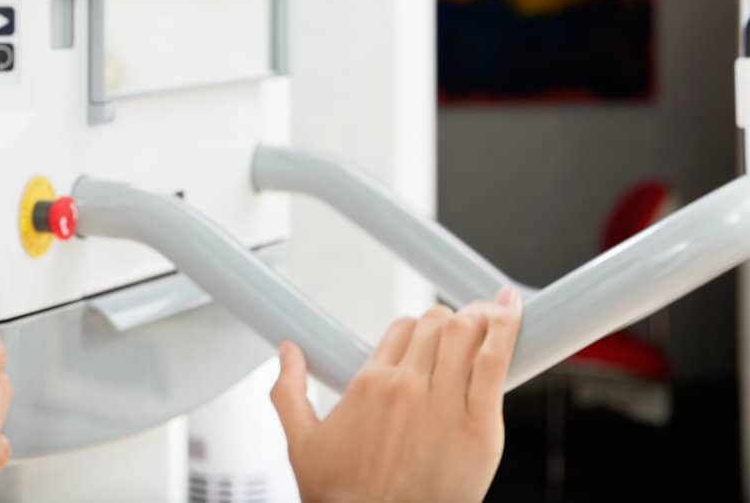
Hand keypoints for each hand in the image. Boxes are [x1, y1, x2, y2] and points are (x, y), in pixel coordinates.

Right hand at [270, 286, 523, 502]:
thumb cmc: (343, 498)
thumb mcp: (302, 445)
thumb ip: (288, 392)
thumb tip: (286, 353)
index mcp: (368, 386)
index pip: (402, 328)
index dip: (418, 327)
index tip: (428, 335)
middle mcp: (405, 388)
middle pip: (437, 325)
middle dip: (452, 320)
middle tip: (464, 327)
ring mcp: (444, 406)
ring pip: (466, 334)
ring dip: (481, 318)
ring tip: (491, 316)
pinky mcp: (480, 429)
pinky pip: (494, 364)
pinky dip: (506, 331)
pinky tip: (511, 314)